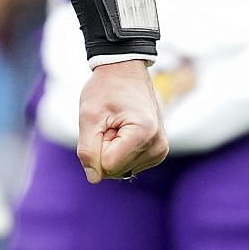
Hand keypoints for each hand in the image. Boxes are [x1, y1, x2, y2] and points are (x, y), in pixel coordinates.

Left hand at [77, 59, 167, 183]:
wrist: (125, 71)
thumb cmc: (106, 88)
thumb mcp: (89, 115)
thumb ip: (88, 149)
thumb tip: (94, 178)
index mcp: (144, 134)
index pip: (107, 164)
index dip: (97, 144)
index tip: (105, 121)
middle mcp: (158, 146)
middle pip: (115, 170)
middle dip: (104, 148)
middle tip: (109, 122)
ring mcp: (160, 151)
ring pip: (120, 169)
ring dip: (111, 149)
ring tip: (117, 124)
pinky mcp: (158, 153)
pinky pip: (127, 165)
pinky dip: (120, 150)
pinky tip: (123, 130)